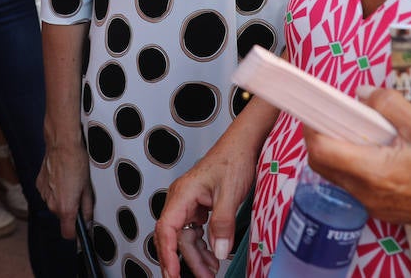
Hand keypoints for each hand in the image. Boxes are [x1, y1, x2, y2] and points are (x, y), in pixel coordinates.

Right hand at [37, 142, 92, 239]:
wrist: (62, 144)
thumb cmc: (76, 163)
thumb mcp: (88, 188)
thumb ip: (87, 208)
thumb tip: (87, 219)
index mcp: (65, 208)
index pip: (68, 234)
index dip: (75, 233)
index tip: (80, 228)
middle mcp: (52, 204)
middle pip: (62, 217)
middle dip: (70, 210)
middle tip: (79, 194)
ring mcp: (44, 195)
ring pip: (55, 204)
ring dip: (62, 198)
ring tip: (69, 182)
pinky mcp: (39, 185)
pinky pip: (49, 194)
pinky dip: (54, 189)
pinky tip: (60, 177)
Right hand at [154, 148, 254, 277]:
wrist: (244, 145)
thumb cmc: (234, 159)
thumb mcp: (230, 193)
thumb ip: (223, 223)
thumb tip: (219, 251)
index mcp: (183, 194)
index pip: (166, 229)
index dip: (168, 254)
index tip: (172, 273)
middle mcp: (181, 199)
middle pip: (176, 237)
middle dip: (186, 260)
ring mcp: (190, 203)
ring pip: (186, 237)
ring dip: (197, 256)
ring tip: (210, 272)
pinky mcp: (199, 206)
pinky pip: (195, 231)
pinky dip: (203, 246)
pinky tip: (212, 257)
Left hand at [304, 87, 410, 233]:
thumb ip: (390, 105)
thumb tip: (364, 94)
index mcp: (373, 172)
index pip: (321, 150)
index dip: (312, 126)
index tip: (315, 107)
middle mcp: (368, 194)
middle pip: (324, 165)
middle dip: (321, 137)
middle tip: (336, 114)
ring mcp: (376, 206)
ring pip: (340, 176)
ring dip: (340, 151)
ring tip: (361, 128)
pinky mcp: (386, 209)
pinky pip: (358, 186)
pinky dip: (357, 164)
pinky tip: (380, 149)